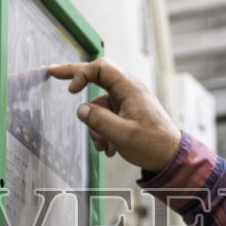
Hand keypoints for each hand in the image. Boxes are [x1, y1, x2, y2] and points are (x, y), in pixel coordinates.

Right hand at [48, 59, 181, 173]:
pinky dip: (104, 131)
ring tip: (103, 146)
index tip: (70, 90)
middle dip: (77, 80)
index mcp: (129, 89)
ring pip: (100, 106)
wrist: (170, 157)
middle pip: (97, 78)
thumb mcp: (121, 135)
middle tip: (54, 73)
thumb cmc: (153, 145)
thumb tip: (81, 110)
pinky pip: (108, 116)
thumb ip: (98, 121)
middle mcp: (129, 90)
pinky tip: (109, 148)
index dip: (81, 74)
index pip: (100, 68)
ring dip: (96, 127)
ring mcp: (128, 101)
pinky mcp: (128, 113)